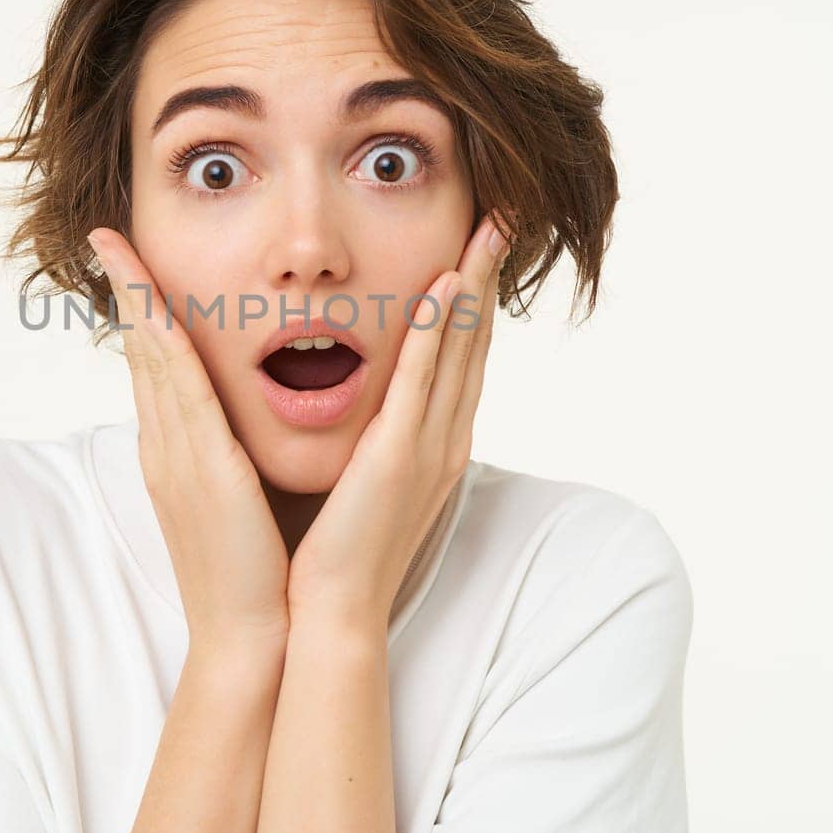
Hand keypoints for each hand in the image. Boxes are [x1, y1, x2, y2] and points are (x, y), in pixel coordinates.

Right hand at [86, 228, 291, 660]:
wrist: (250, 634)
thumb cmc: (253, 568)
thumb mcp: (233, 496)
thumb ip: (230, 452)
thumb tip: (239, 420)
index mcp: (174, 451)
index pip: (152, 365)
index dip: (139, 310)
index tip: (128, 264)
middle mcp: (164, 446)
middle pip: (139, 352)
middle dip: (124, 291)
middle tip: (108, 238)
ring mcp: (175, 457)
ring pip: (151, 362)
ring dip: (136, 300)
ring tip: (118, 249)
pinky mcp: (201, 470)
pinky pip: (180, 395)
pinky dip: (163, 346)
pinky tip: (154, 310)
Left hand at [285, 210, 511, 629]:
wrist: (331, 613)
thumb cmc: (336, 550)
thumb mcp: (364, 479)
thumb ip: (371, 435)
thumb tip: (360, 400)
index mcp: (434, 444)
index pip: (461, 358)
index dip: (473, 300)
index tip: (477, 248)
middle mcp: (444, 440)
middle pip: (474, 343)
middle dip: (487, 278)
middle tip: (501, 219)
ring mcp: (429, 449)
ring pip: (459, 352)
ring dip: (473, 287)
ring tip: (487, 231)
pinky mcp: (400, 460)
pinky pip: (423, 384)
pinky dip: (439, 334)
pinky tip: (446, 288)